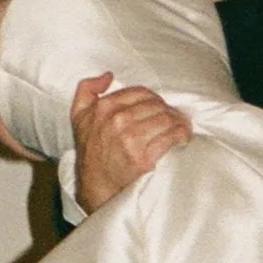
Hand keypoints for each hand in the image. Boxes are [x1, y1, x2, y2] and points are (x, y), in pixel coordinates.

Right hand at [73, 72, 191, 211]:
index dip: (154, 98)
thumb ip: (86, 89)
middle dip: (169, 110)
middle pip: (156, 105)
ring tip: (183, 126)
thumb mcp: (78, 116)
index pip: (141, 92)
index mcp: (103, 107)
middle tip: (175, 118)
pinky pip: (170, 138)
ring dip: (179, 122)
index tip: (160, 106)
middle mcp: (116, 120)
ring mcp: (130, 139)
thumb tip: (108, 76)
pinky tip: (184, 137)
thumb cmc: (90, 151)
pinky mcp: (143, 157)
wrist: (96, 186)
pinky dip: (181, 135)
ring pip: (166, 119)